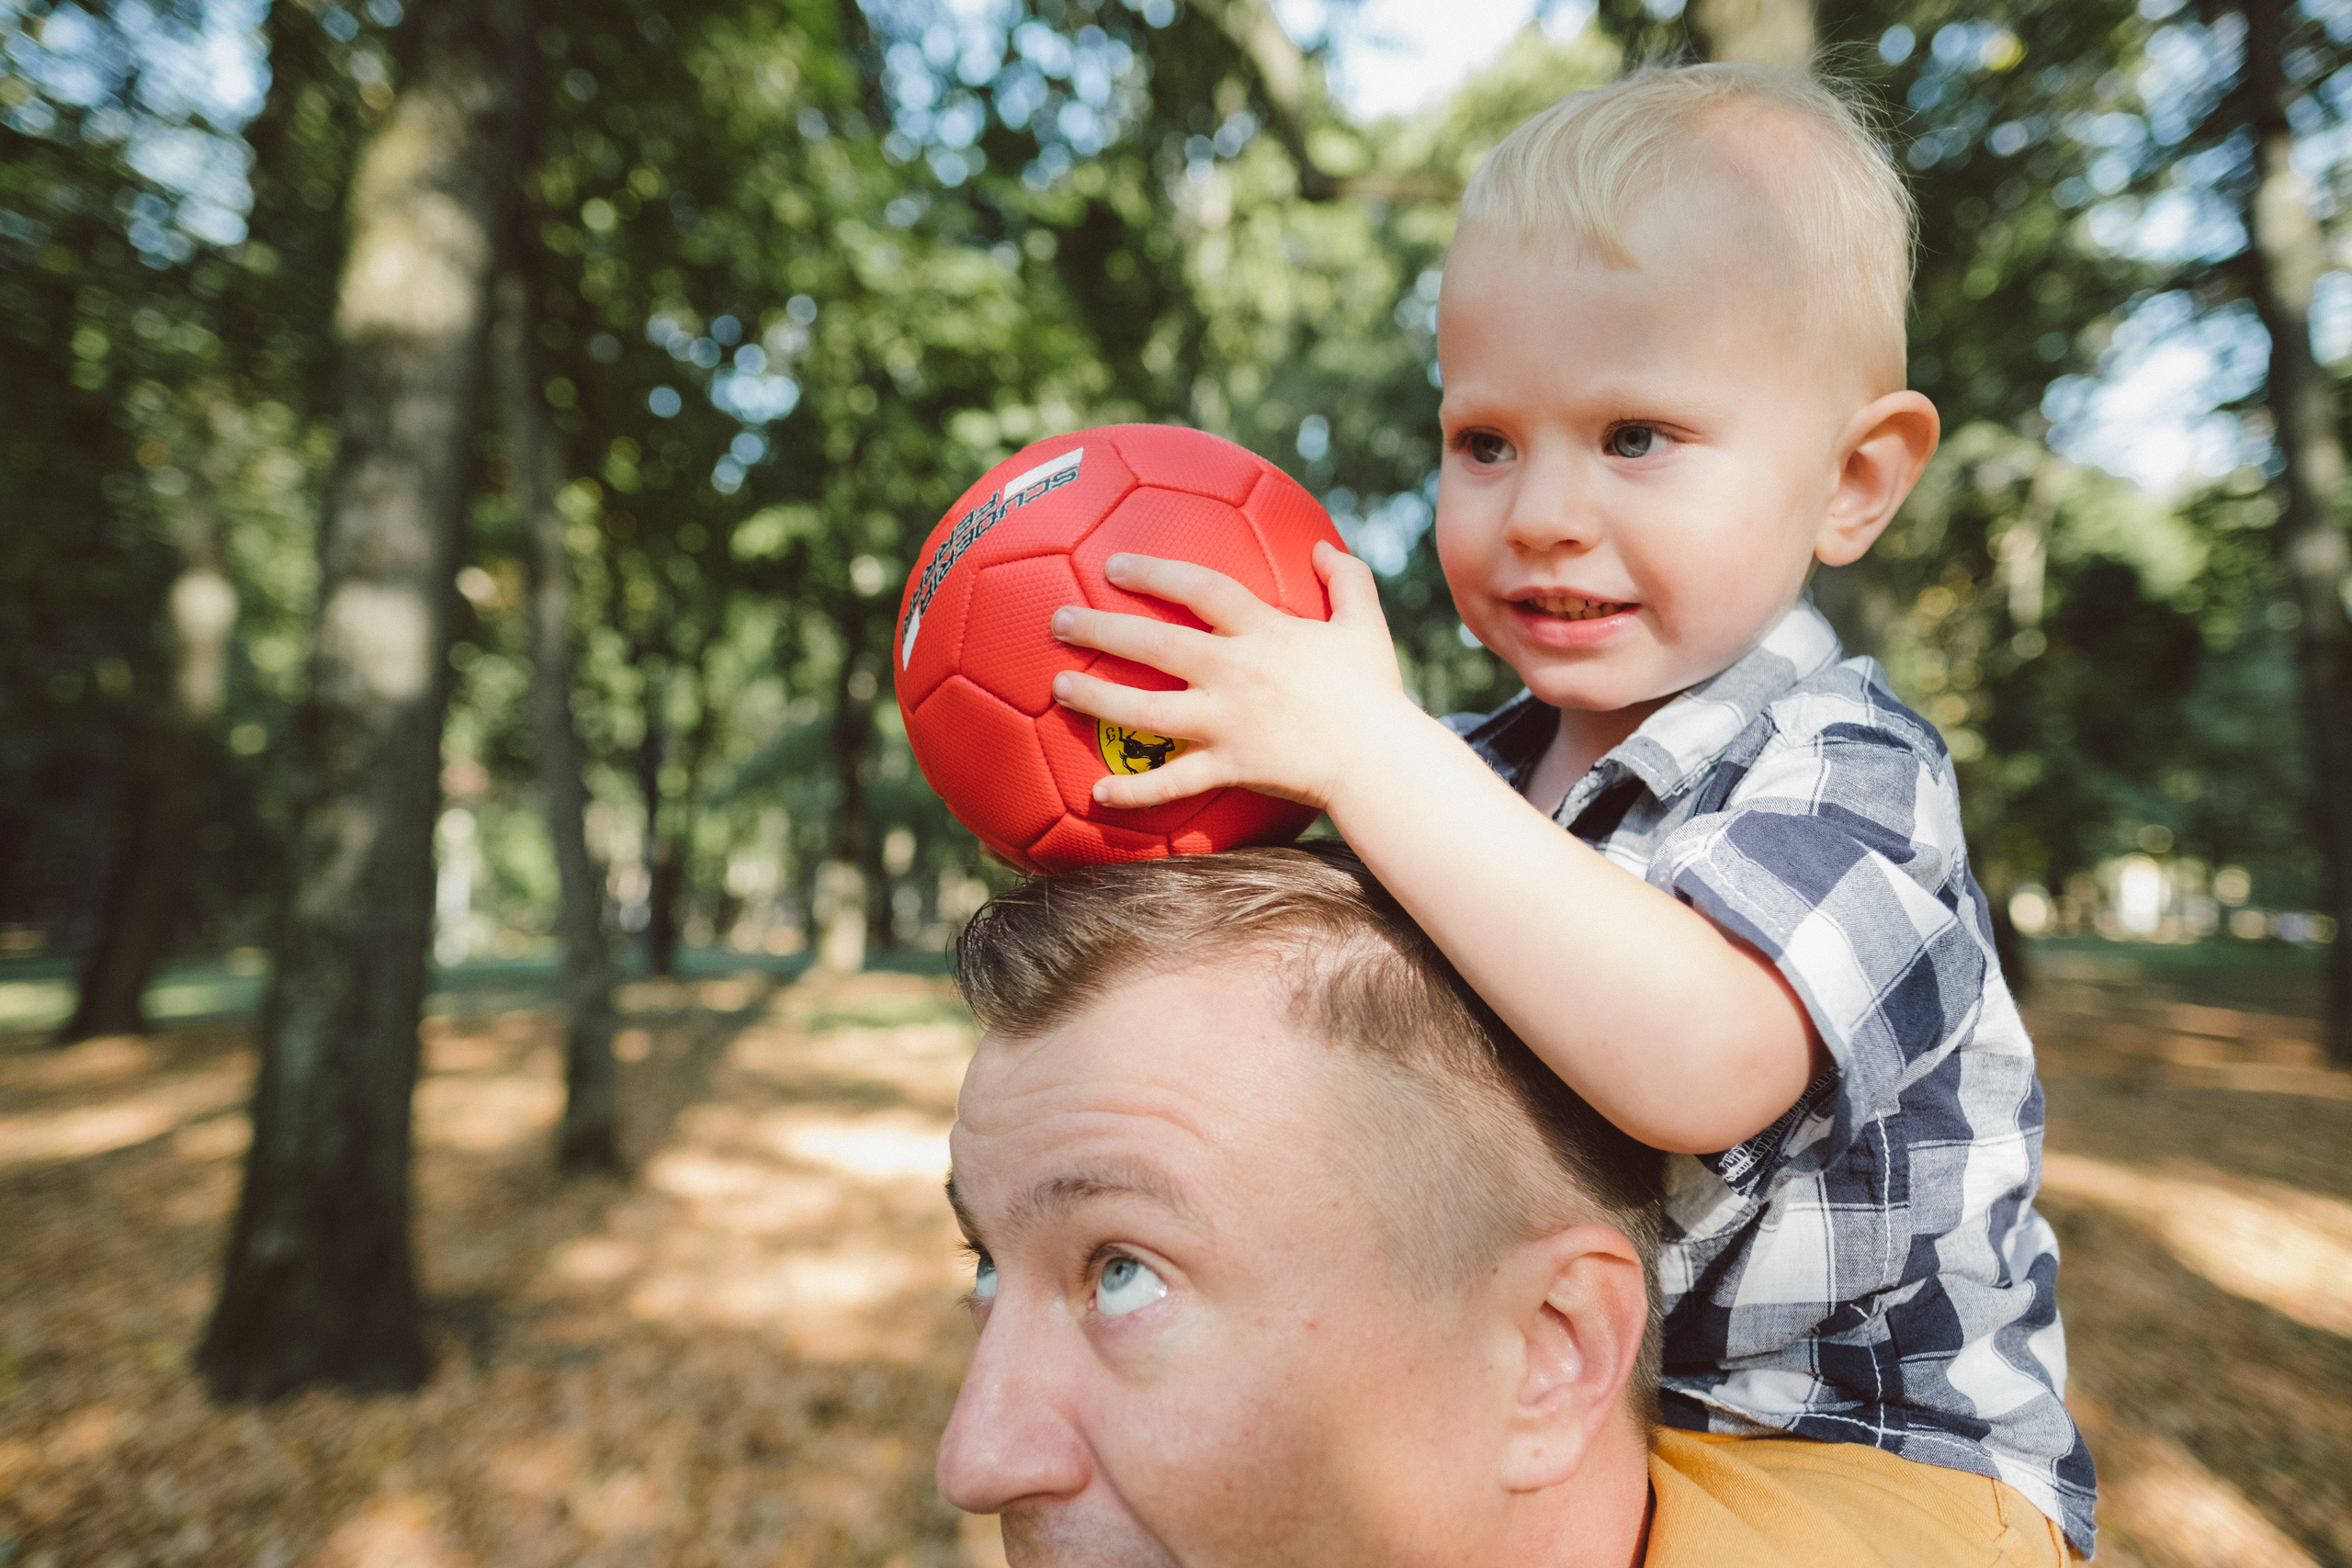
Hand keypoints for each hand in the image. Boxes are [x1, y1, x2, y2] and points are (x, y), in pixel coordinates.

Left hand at [1047, 541, 1411, 811]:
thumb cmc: (1375, 692)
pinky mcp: (1229, 767)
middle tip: (1057, 619)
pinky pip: (1173, 783)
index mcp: (1263, 631)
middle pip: (1154, 645)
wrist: (1381, 760)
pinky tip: (1095, 794)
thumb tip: (1323, 546)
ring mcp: (1227, 723)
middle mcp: (1234, 672)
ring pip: (1146, 711)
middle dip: (1100, 627)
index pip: (1198, 589)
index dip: (1154, 572)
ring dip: (1097, 698)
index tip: (1113, 564)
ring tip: (1058, 687)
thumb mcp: (1365, 624)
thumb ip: (1346, 579)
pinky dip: (1134, 792)